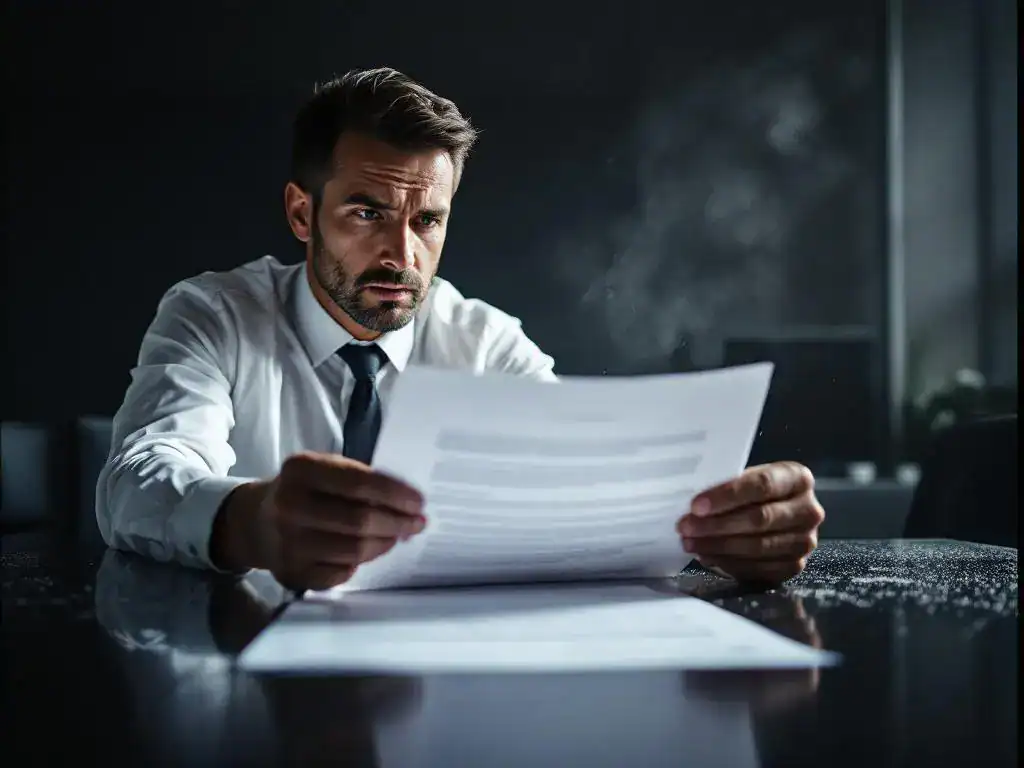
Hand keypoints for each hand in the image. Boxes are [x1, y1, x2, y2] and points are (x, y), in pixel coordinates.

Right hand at [213, 452, 425, 589]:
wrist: (255, 521)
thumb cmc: (303, 491)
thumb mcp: (324, 469)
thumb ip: (360, 480)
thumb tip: (408, 503)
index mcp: (300, 470)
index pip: (359, 483)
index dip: (395, 495)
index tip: (419, 502)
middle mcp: (289, 505)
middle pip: (360, 521)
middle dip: (398, 523)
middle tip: (417, 523)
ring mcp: (287, 543)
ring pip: (354, 550)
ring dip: (385, 543)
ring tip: (398, 536)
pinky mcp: (291, 572)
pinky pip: (341, 573)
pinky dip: (361, 563)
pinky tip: (369, 552)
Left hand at [676, 462, 824, 583]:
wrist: (778, 510)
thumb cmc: (755, 491)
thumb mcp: (747, 477)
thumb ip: (728, 484)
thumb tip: (693, 504)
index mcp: (798, 478)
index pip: (763, 484)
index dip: (727, 495)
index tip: (696, 505)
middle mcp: (808, 510)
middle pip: (759, 519)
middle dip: (716, 525)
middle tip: (685, 526)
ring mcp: (804, 541)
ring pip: (757, 546)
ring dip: (717, 546)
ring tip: (691, 542)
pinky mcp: (795, 566)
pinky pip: (758, 568)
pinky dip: (728, 563)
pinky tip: (708, 556)